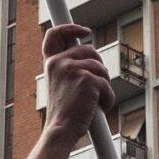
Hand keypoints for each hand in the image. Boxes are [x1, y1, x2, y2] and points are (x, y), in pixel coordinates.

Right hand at [38, 24, 110, 138]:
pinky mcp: (88, 78)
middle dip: (98, 67)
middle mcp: (59, 62)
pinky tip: (98, 108)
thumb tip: (91, 58)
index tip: (84, 30)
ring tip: (93, 102)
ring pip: (101, 68)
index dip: (70, 28)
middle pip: (90, 50)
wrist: (61, 130)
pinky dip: (107, 99)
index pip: (54, 35)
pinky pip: (107, 85)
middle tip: (95, 86)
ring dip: (104, 85)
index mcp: (51, 63)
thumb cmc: (63, 114)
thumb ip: (70, 69)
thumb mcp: (61, 86)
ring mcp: (73, 68)